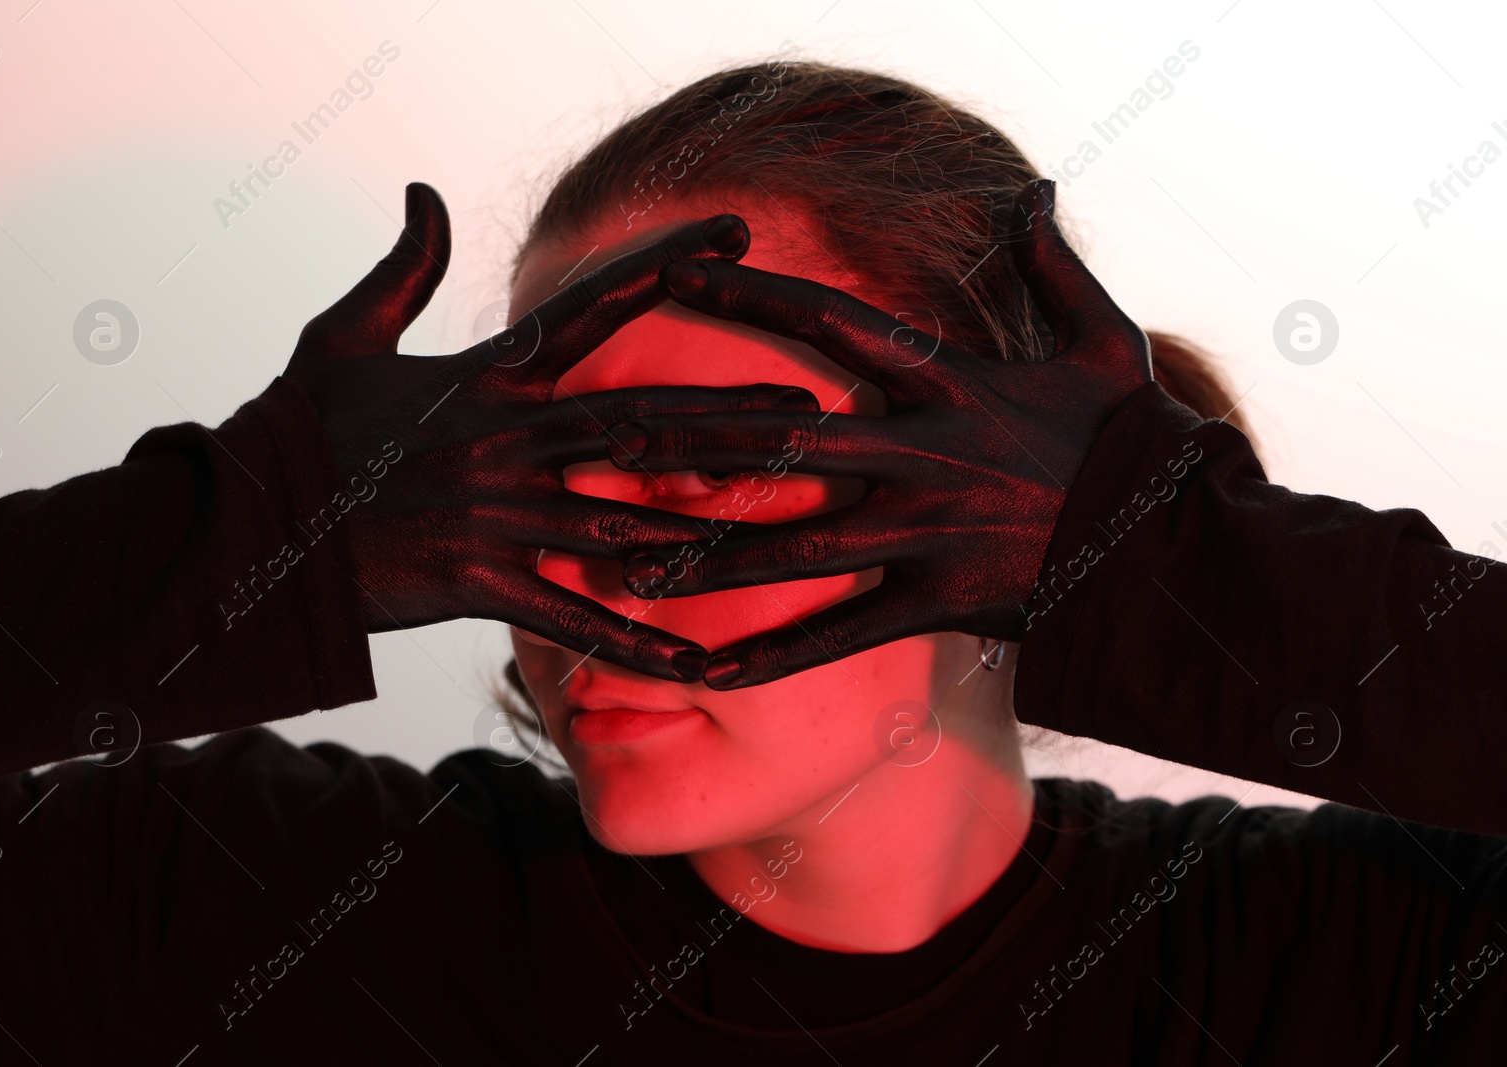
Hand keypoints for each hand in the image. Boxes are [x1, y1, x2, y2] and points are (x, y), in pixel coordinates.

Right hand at [283, 183, 817, 681]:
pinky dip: (641, 643)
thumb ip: (402, 269)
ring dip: (714, 522)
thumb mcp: (344, 336)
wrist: (240, 530)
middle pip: (640, 420)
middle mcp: (503, 438)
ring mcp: (494, 512)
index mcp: (484, 376)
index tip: (737, 236)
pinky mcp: (476, 581)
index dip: (667, 265)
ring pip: (625, 514)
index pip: (591, 307)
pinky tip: (707, 665)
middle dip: (730, 415)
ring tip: (790, 526)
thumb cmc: (295, 434)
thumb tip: (425, 194)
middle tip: (813, 408)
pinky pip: (574, 617)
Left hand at [605, 178, 1152, 687]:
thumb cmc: (1138, 443)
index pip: (830, 326)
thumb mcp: (1103, 343)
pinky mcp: (937, 603)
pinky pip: (840, 636)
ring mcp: (925, 533)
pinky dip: (775, 657)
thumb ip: (1053, 269)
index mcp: (950, 383)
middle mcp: (922, 455)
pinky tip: (704, 674)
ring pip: (791, 547)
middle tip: (602, 436)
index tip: (676, 272)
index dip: (748, 295)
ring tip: (620, 565)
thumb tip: (1035, 193)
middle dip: (688, 436)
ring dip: (702, 557)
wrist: (1182, 549)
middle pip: (781, 441)